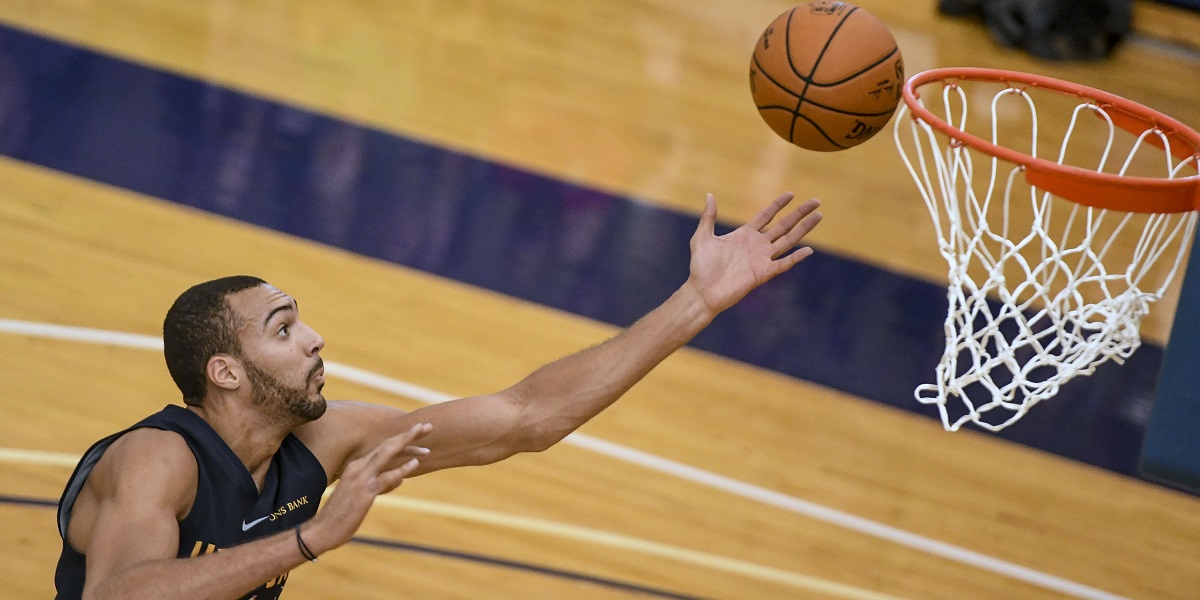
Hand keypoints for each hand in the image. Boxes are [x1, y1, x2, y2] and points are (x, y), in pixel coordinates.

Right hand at [302, 423, 432, 553]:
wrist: (321, 530)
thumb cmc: (342, 514)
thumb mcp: (364, 494)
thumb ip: (381, 484)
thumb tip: (400, 479)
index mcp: (357, 465)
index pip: (384, 447)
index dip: (403, 438)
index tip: (419, 431)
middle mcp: (358, 467)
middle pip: (388, 445)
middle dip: (409, 434)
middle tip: (428, 426)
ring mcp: (361, 478)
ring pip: (387, 454)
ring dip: (407, 443)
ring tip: (423, 435)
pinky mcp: (364, 493)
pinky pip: (386, 478)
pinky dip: (402, 469)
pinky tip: (416, 462)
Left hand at [685, 192, 821, 314]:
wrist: (702, 291)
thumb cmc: (701, 267)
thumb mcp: (702, 237)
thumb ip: (708, 217)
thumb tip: (709, 195)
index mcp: (745, 234)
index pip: (766, 215)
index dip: (779, 205)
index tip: (791, 194)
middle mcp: (757, 245)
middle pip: (784, 225)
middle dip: (800, 213)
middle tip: (816, 202)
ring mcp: (762, 259)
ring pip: (788, 240)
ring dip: (804, 229)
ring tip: (819, 217)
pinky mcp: (762, 274)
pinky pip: (783, 264)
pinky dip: (795, 258)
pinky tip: (808, 250)